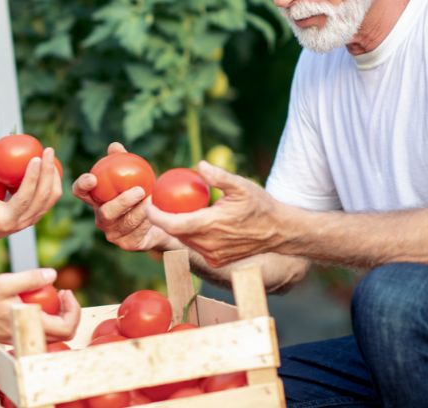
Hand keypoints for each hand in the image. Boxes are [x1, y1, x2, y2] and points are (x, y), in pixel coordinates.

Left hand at [0, 148, 62, 251]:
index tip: (51, 157)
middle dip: (48, 172)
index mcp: (29, 217)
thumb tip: (19, 150)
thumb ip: (13, 185)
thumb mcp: (3, 201)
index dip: (55, 177)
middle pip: (42, 196)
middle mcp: (21, 222)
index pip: (51, 198)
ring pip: (24, 197)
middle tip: (47, 151)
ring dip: (32, 176)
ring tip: (33, 157)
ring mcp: (5, 222)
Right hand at [0, 269, 80, 342]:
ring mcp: (18, 338)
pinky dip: (38, 315)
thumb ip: (30, 279)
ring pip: (48, 332)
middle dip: (67, 311)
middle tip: (61, 292)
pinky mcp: (10, 335)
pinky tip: (26, 299)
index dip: (73, 310)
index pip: (67, 328)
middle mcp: (25, 337)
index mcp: (29, 325)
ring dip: (53, 313)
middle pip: (61, 332)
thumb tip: (53, 275)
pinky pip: (33, 329)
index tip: (66, 291)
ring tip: (44, 293)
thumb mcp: (4, 283)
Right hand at [72, 142, 171, 251]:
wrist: (158, 221)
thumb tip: (114, 146)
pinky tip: (156, 213)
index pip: (80, 192)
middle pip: (105, 212)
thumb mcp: (133, 176)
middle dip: (122, 202)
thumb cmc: (140, 193)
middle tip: (140, 190)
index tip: (93, 178)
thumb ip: (122, 161)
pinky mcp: (127, 244)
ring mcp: (113, 234)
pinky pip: (137, 233)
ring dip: (141, 210)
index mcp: (96, 199)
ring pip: (125, 223)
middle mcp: (101, 218)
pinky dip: (148, 221)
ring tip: (153, 198)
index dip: (82, 185)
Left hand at [144, 161, 287, 266]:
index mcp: (211, 225)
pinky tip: (189, 223)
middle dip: (162, 220)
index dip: (155, 216)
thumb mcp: (241, 185)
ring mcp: (213, 255)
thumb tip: (199, 165)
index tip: (147, 204)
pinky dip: (190, 236)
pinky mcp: (217, 261)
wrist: (280, 232)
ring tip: (170, 211)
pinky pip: (196, 248)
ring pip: (184, 242)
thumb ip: (219, 176)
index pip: (173, 224)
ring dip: (176, 228)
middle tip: (155, 204)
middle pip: (175, 233)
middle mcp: (209, 244)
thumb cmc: (260, 205)